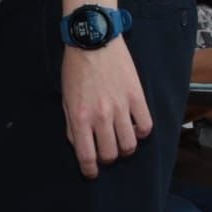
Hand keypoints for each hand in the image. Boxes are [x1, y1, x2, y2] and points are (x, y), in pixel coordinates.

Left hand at [61, 39, 150, 178]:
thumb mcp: (65, 98)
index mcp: (79, 117)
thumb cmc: (75, 68)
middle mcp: (100, 116)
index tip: (92, 172)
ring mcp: (120, 107)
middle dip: (108, 158)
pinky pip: (146, 126)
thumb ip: (71, 124)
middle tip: (106, 151)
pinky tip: (135, 126)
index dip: (90, 170)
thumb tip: (80, 145)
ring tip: (122, 141)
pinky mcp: (137, 97)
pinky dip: (142, 132)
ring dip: (125, 148)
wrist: (94, 39)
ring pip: (130, 145)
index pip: (87, 156)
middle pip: (111, 154)